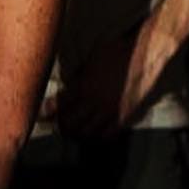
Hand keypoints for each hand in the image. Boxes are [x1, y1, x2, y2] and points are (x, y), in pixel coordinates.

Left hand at [56, 22, 168, 138]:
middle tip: (58, 127)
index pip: (59, 105)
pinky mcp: (125, 115)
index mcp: (83, 86)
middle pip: (70, 123)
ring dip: (77, 134)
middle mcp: (94, 101)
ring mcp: (110, 110)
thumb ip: (79, 76)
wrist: (146, 52)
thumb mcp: (92, 59)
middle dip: (61, 127)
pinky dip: (98, 137)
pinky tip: (94, 135)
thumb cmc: (118, 50)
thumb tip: (70, 86)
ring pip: (87, 132)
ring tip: (73, 134)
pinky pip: (108, 134)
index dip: (48, 113)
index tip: (42, 116)